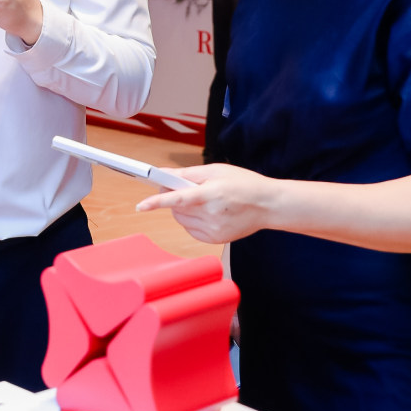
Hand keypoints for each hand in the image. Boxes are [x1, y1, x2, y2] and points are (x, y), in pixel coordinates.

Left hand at [135, 164, 275, 243]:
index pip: (178, 199)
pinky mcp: (214, 239)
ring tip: (203, 200)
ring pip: (181, 219)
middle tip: (188, 188)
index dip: (157, 202)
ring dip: (182, 209)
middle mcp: (211, 215)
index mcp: (211, 195)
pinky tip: (207, 212)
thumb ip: (187, 174)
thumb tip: (163, 175)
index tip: (141, 205)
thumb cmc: (244, 184)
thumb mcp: (216, 171)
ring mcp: (213, 230)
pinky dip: (191, 220)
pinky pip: (190, 229)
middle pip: (176, 208)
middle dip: (174, 197)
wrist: (268, 205)